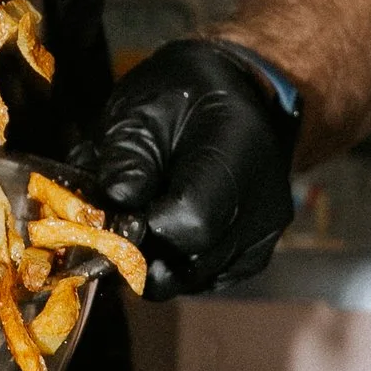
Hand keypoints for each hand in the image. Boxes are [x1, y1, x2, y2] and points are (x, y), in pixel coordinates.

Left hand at [64, 37, 299, 295]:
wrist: (234, 91)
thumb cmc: (179, 94)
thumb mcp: (140, 110)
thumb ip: (125, 158)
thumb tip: (114, 206)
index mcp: (239, 153)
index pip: (192, 222)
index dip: (140, 231)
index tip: (107, 219)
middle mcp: (263, 203)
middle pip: (193, 261)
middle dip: (139, 253)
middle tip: (110, 227)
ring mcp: (263, 234)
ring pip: (195, 278)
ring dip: (155, 261)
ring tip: (137, 220)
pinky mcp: (254, 254)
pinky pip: (206, 278)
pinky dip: (176, 264)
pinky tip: (162, 229)